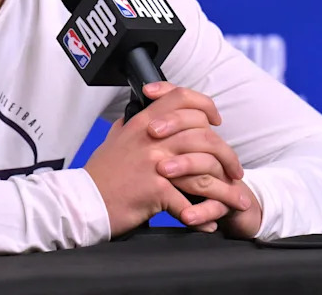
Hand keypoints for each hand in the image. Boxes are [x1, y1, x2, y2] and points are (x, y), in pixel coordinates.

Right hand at [84, 82, 248, 236]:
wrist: (84, 202)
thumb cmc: (99, 175)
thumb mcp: (113, 141)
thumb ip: (128, 126)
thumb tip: (134, 116)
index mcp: (142, 123)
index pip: (180, 98)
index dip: (205, 106)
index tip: (215, 122)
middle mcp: (150, 138)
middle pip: (204, 134)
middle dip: (227, 154)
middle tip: (234, 170)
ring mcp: (154, 163)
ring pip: (204, 168)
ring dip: (226, 189)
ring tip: (237, 201)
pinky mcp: (155, 190)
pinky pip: (189, 203)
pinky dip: (203, 217)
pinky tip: (209, 223)